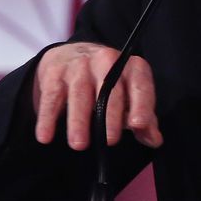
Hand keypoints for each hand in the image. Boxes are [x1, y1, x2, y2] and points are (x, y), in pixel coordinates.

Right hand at [32, 43, 162, 150]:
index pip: (140, 86)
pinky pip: (51, 98)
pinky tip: (45, 136)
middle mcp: (107, 61)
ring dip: (79, 121)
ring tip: (79, 144)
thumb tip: (154, 140)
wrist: (73, 55)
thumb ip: (144, 119)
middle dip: (110, 116)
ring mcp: (79, 65)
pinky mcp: (55, 73)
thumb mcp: (129, 95)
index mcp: (131, 67)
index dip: (141, 104)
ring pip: (80, 95)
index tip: (138, 124)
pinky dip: (47, 118)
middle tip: (110, 140)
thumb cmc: (108, 82)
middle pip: (110, 90)